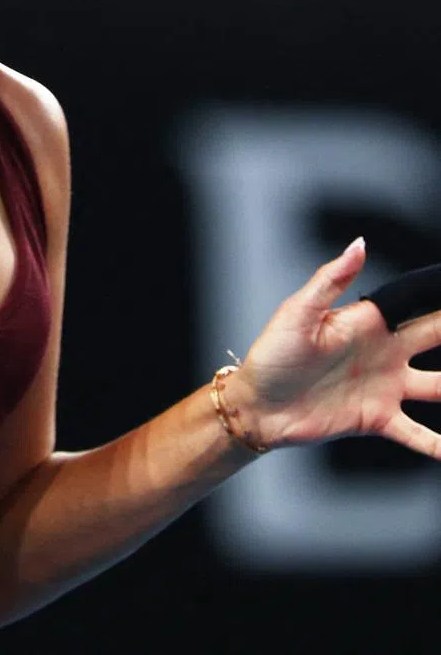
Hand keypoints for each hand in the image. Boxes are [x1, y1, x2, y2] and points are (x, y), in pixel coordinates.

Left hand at [225, 238, 440, 457]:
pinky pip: (420, 435)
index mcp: (369, 322)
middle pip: (439, 339)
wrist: (257, 404)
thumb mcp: (299, 312)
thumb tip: (360, 243)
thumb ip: (330, 279)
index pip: (416, 305)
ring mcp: (386, 388)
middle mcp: (386, 352)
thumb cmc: (272, 353)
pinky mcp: (378, 419)